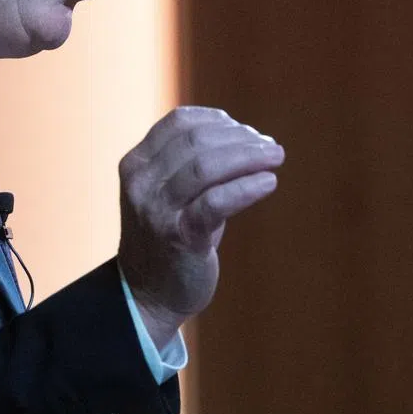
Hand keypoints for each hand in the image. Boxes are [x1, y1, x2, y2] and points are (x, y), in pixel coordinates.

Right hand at [118, 106, 283, 342]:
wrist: (146, 293)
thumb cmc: (168, 235)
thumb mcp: (169, 191)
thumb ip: (193, 162)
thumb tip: (246, 134)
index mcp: (136, 163)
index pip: (179, 122)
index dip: (218, 120)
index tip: (246, 131)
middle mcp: (141, 182)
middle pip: (197, 141)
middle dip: (241, 138)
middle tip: (271, 147)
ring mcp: (157, 209)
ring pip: (206, 167)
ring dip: (249, 157)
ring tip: (275, 157)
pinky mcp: (179, 237)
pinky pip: (216, 202)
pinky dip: (247, 188)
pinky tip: (269, 183)